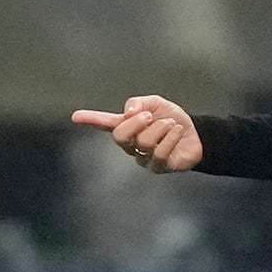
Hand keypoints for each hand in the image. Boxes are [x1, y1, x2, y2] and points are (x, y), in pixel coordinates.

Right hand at [71, 95, 202, 173]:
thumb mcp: (156, 103)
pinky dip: (171, 136)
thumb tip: (127, 113)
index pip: (105, 123)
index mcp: (128, 127)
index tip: (75, 116)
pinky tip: (177, 132)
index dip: (91, 119)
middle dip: (136, 122)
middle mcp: (131, 145)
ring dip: (161, 127)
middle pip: (120, 136)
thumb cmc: (173, 119)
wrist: (196, 134)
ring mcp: (143, 158)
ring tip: (171, 124)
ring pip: (144, 142)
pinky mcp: (158, 167)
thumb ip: (139, 103)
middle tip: (151, 116)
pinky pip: (160, 152)